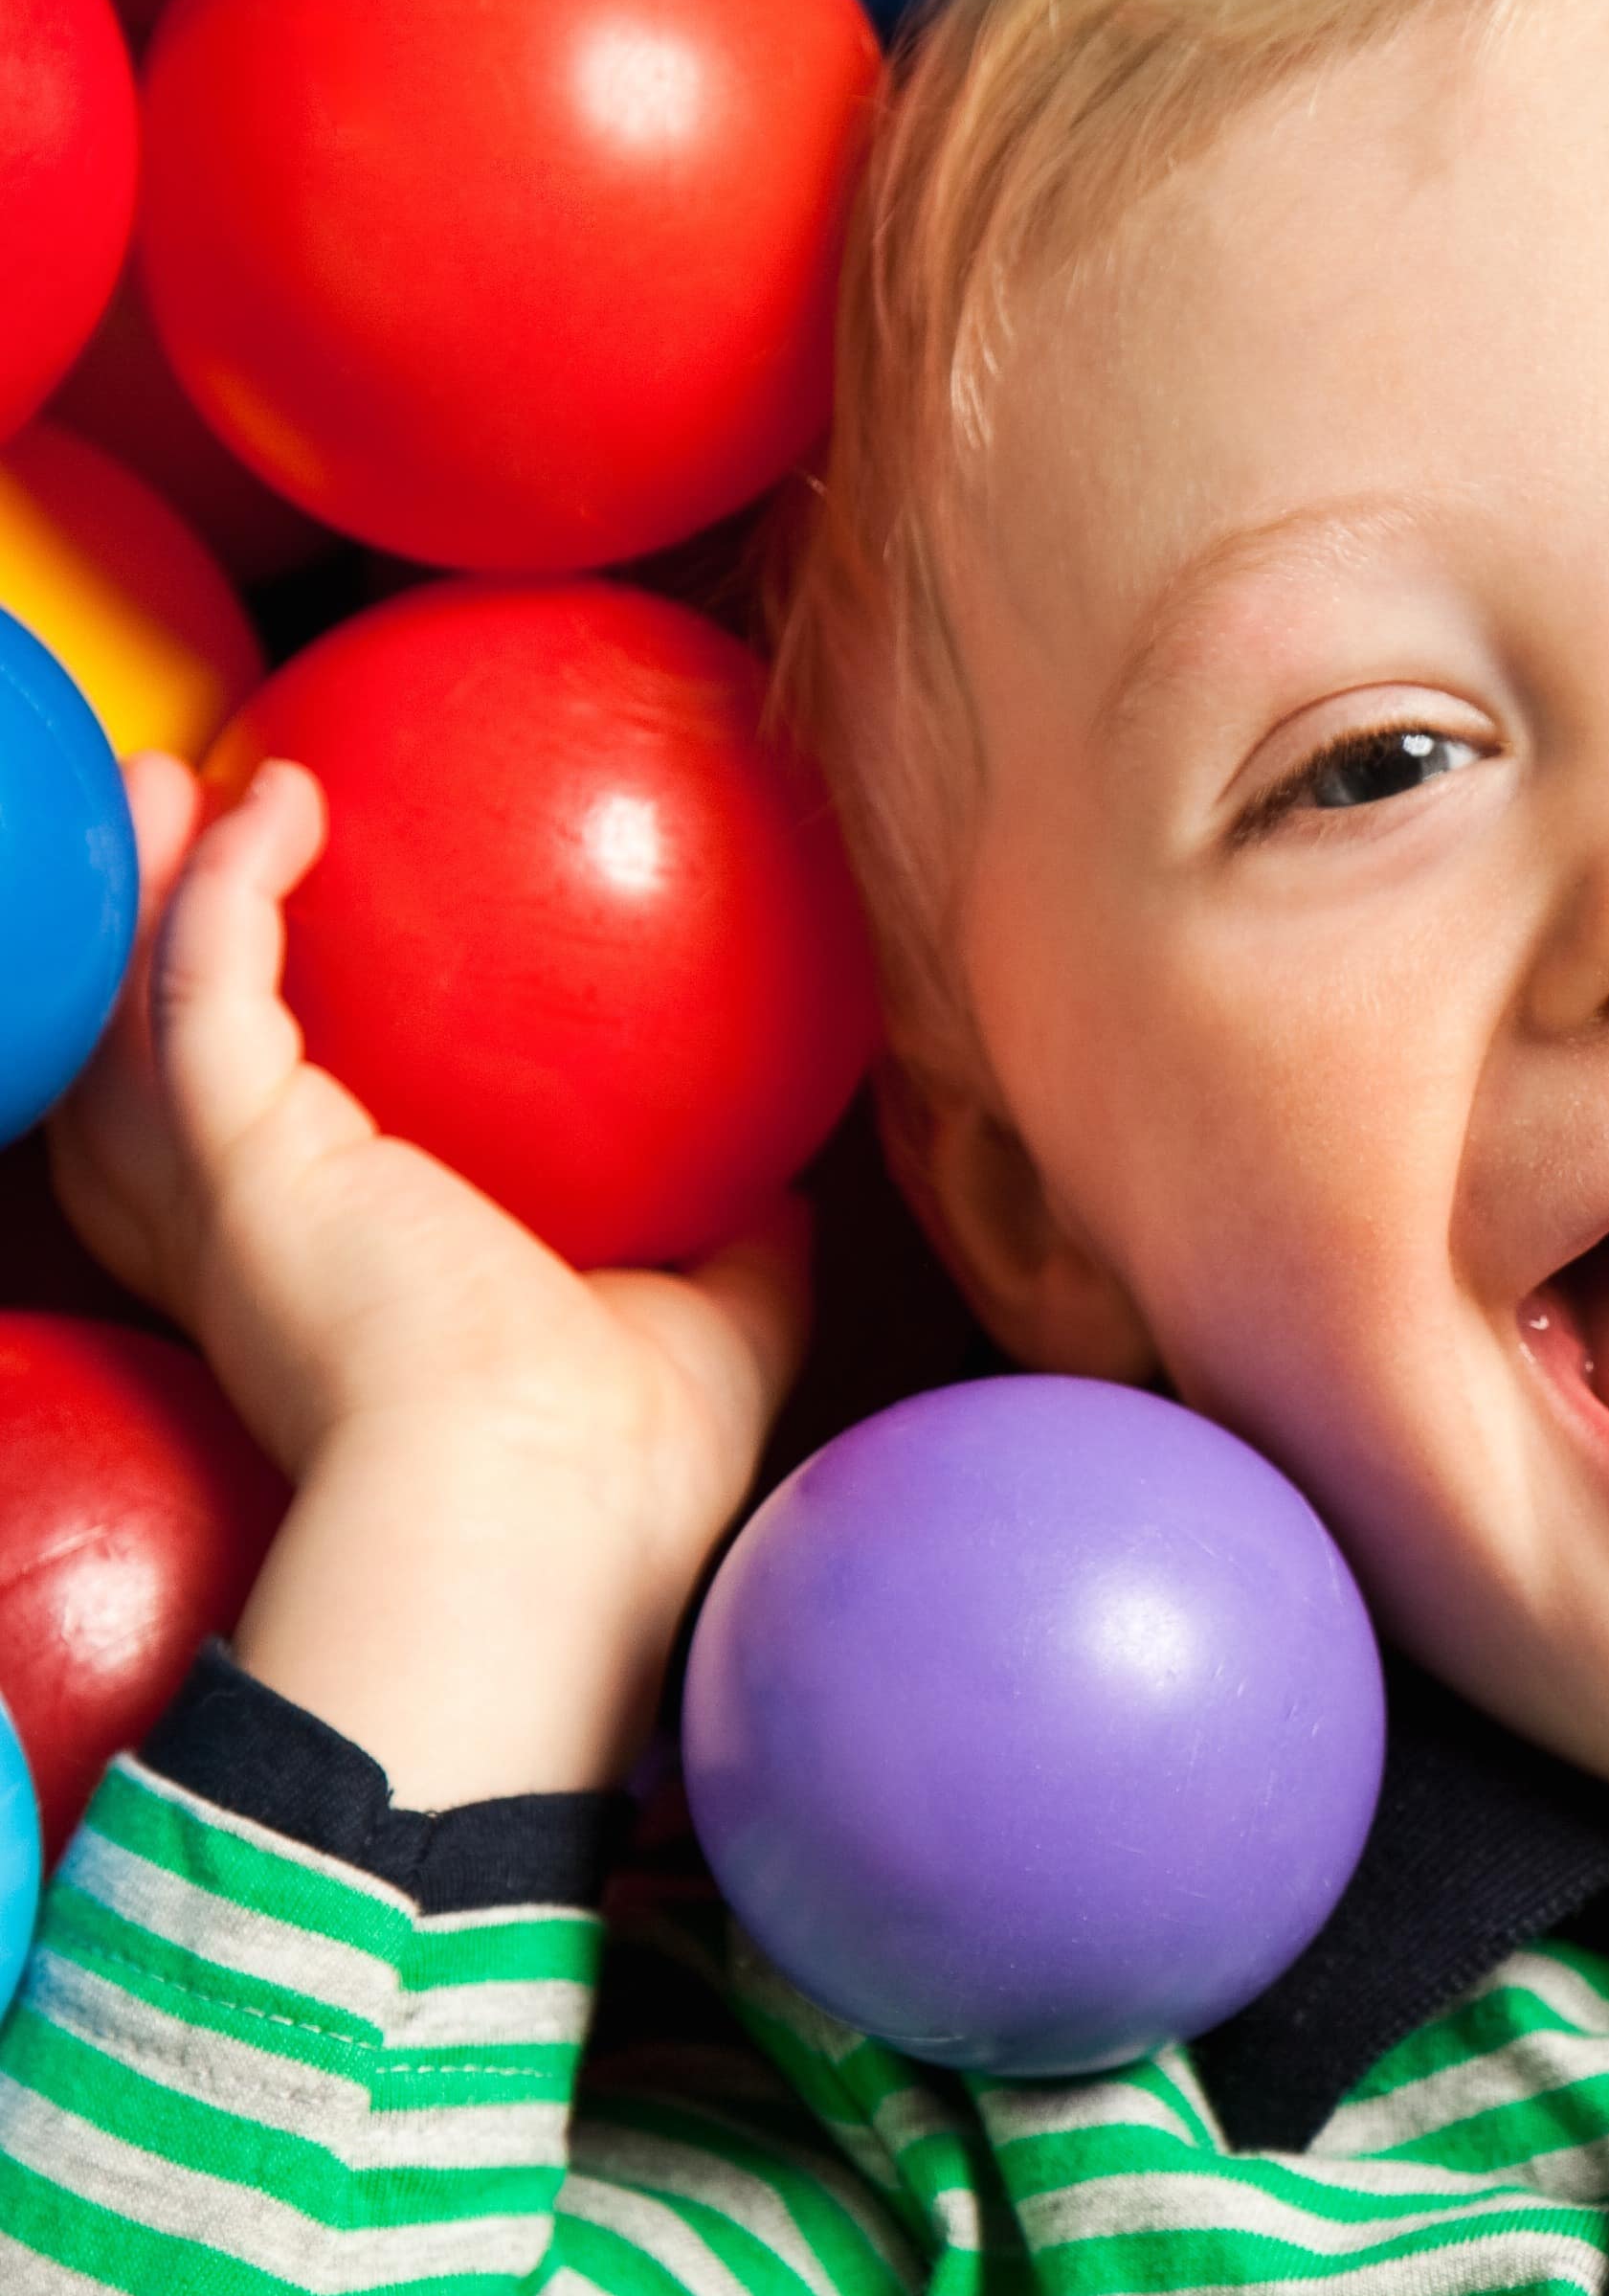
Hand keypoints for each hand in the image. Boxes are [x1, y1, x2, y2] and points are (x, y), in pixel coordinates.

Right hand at [50, 753, 811, 1805]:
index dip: (240, 1079)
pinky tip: (281, 798)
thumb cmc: (624, 1478)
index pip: (249, 1178)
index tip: (293, 976)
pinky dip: (230, 884)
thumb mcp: (709, 1336)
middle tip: (183, 837)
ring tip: (183, 776)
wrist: (541, 1519)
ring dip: (148, 884)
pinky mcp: (248, 1156)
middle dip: (135, 960)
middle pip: (136, 1083)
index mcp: (336, 1303)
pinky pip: (207, 983)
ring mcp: (233, 1203)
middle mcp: (249, 1255)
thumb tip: (791, 1185)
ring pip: (130, 1015)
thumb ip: (737, 1253)